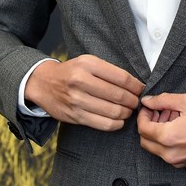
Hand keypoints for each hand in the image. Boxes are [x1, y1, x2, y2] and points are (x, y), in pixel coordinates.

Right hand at [24, 55, 144, 130]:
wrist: (44, 83)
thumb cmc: (72, 71)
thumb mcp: (88, 61)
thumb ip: (109, 71)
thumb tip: (135, 84)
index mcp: (88, 64)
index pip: (121, 77)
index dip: (136, 86)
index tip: (141, 89)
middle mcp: (81, 81)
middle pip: (118, 95)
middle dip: (133, 101)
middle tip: (137, 102)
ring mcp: (77, 100)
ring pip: (112, 111)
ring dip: (126, 113)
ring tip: (129, 110)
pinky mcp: (75, 116)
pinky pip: (103, 124)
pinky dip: (116, 124)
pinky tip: (119, 120)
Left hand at [137, 92, 185, 167]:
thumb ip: (164, 100)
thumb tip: (147, 101)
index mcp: (169, 137)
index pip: (142, 128)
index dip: (143, 115)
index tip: (149, 106)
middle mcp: (170, 154)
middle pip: (145, 141)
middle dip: (148, 124)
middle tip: (159, 111)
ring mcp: (178, 162)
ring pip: (155, 149)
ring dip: (157, 133)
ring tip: (173, 117)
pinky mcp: (185, 165)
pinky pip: (167, 154)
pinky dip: (167, 141)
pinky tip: (180, 127)